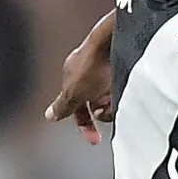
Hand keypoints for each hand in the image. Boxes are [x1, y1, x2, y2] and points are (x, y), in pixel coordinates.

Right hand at [44, 13, 115, 145]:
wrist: (119, 38)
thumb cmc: (93, 65)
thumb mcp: (74, 92)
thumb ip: (62, 106)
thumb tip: (49, 116)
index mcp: (72, 74)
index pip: (75, 106)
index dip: (83, 124)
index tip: (95, 141)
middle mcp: (89, 70)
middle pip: (96, 103)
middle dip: (102, 111)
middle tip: (109, 107)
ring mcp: (108, 65)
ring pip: (112, 96)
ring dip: (114, 101)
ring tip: (118, 92)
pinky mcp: (125, 62)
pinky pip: (125, 85)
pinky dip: (126, 90)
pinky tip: (128, 85)